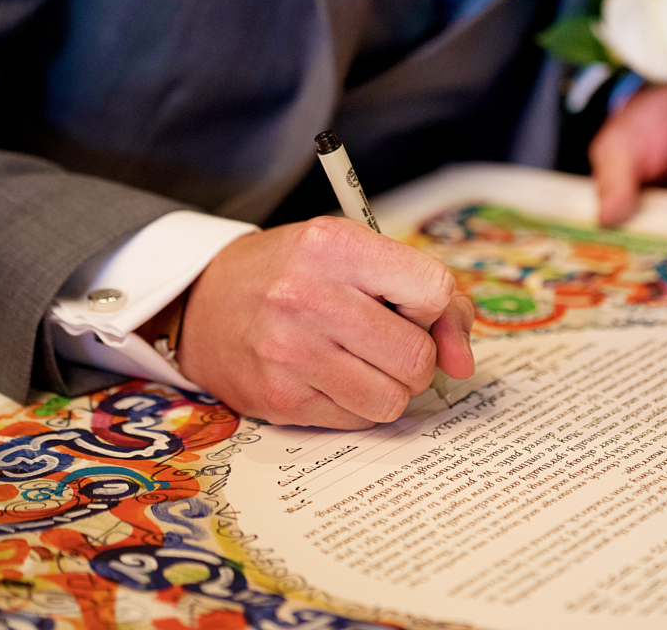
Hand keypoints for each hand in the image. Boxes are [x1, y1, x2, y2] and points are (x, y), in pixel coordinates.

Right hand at [177, 217, 474, 428]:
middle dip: (417, 357)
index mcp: (334, 246)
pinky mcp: (279, 398)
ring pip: (393, 398)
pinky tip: (332, 378)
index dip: (439, 311)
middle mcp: (309, 296)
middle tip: (389, 343)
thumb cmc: (294, 273)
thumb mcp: (353, 253)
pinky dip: (359, 405)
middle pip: (416, 355)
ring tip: (362, 362)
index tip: (420, 313)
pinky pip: (359, 420)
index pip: (433, 290)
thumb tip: (463, 361)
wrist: (203, 301)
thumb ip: (425, 294)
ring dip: (391, 387)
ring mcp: (290, 352)